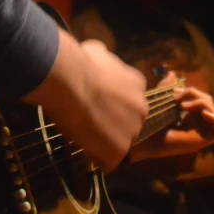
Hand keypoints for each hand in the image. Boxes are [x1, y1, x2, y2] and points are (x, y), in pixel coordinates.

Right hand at [26, 32, 147, 171]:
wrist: (72, 81)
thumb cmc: (81, 63)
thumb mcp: (97, 51)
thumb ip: (104, 58)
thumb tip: (97, 53)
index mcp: (138, 85)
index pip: (129, 101)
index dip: (111, 105)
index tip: (95, 104)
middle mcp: (142, 108)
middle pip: (129, 123)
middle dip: (112, 125)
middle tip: (88, 121)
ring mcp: (133, 131)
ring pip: (120, 142)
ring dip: (104, 142)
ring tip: (83, 136)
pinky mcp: (120, 150)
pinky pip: (109, 162)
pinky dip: (97, 159)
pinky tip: (83, 149)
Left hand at [132, 86, 213, 161]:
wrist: (143, 140)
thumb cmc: (148, 123)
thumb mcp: (161, 100)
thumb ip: (167, 87)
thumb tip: (172, 73)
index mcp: (188, 115)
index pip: (201, 98)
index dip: (191, 92)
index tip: (174, 93)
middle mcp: (197, 124)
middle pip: (208, 102)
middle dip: (195, 95)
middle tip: (177, 99)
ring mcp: (201, 133)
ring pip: (213, 112)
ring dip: (201, 103)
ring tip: (183, 107)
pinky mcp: (204, 142)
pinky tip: (202, 113)